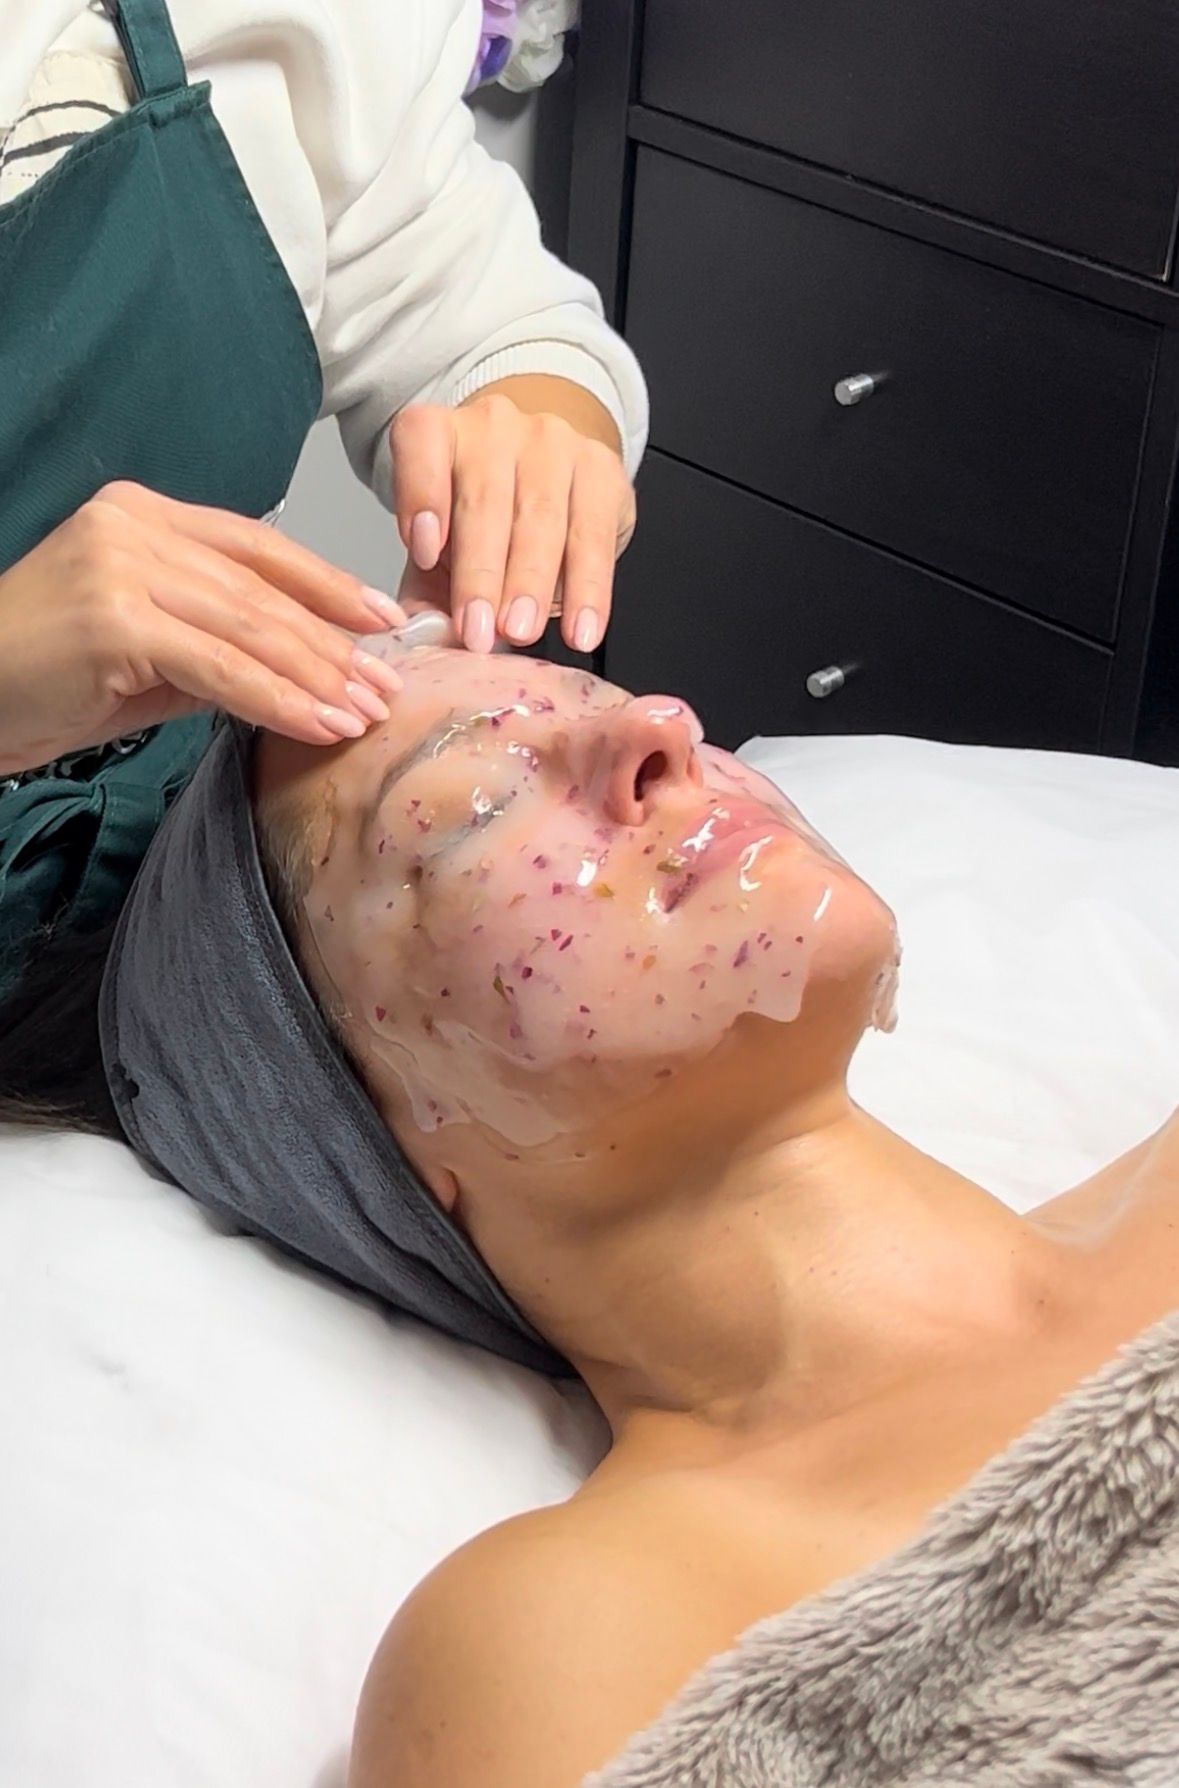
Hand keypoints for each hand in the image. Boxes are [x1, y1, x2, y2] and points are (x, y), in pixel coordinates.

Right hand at [0, 482, 406, 776]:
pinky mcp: (115, 620)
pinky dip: (277, 701)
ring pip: (250, 627)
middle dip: (335, 643)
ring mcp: (122, 567)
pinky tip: (319, 725)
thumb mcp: (147, 648)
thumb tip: (306, 666)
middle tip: (389, 686)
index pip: (258, 545)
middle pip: (262, 589)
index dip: (327, 583)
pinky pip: (220, 668)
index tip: (383, 620)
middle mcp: (134, 526)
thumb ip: (217, 640)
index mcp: (144, 515)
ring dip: (318, 677)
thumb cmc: (48, 677)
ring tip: (366, 713)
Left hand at [390, 384, 635, 655]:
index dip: (421, 495)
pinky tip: (581, 628)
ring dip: (531, 583)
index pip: (422, 442)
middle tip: (477, 630)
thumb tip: (426, 639)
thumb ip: (427, 592)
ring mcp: (552, 441)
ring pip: (542, 517)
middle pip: (486, 500)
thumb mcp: (441, 552)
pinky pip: (595, 536)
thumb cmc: (481, 519)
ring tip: (520, 631)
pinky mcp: (601, 468)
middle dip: (481, 575)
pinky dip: (588, 590)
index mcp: (440, 434)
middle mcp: (494, 427)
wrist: (546, 478)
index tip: (423, 554)